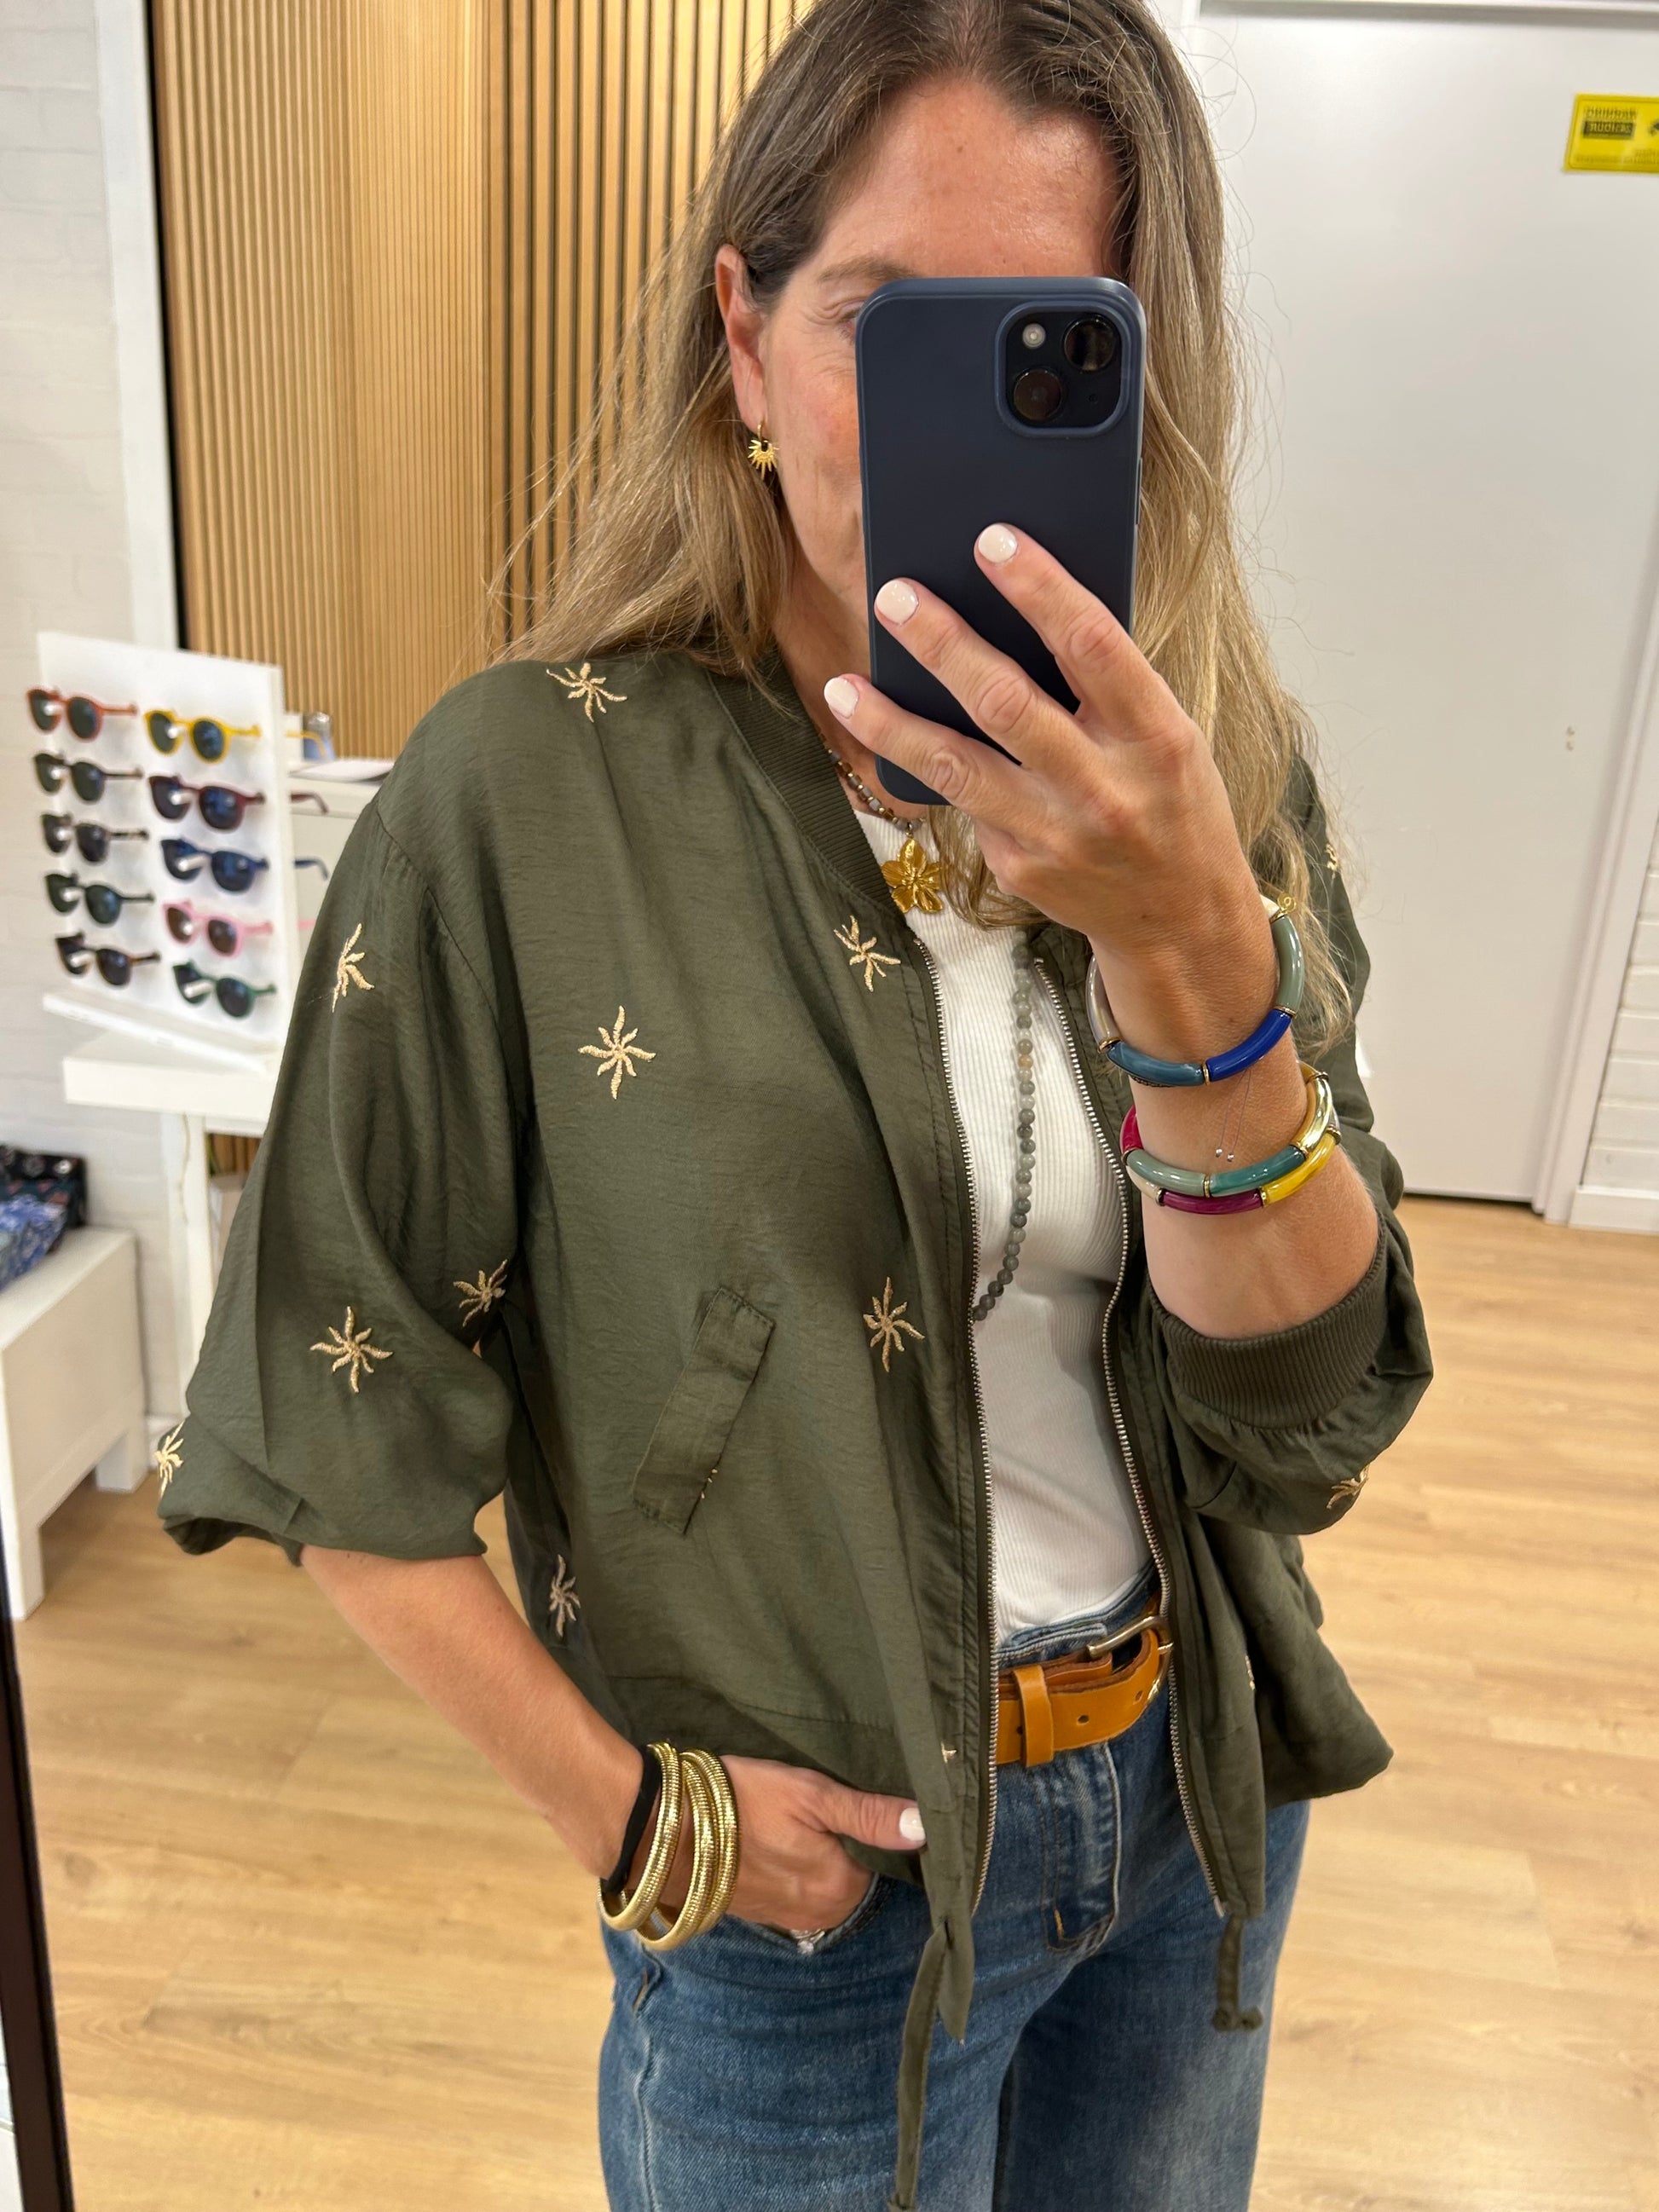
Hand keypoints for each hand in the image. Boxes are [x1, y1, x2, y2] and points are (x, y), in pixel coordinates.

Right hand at [625, 1752, 923, 1932]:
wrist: (661, 1830)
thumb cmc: (740, 1802)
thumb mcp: (811, 1794)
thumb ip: (870, 1814)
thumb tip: (929, 1826)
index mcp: (841, 1888)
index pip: (886, 1858)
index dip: (878, 1825)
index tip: (862, 1795)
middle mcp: (821, 1914)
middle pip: (856, 1869)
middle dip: (849, 1841)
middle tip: (823, 1801)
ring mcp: (789, 1916)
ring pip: (826, 1878)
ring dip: (821, 1852)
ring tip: (798, 1815)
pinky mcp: (762, 1911)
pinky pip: (797, 1886)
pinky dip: (795, 1863)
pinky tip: (778, 1835)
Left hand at [823, 524, 1274, 1061]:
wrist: (1179, 920)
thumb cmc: (1171, 803)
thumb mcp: (1167, 738)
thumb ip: (1108, 687)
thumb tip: (1018, 612)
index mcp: (1158, 737)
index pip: (1093, 645)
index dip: (1039, 588)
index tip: (991, 540)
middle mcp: (1106, 788)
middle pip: (1006, 702)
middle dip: (943, 643)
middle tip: (893, 595)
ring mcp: (1057, 834)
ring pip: (956, 766)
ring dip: (892, 721)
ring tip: (845, 684)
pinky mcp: (1019, 868)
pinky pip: (962, 803)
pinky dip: (922, 765)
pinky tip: (887, 734)